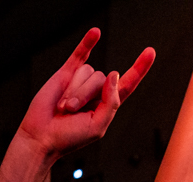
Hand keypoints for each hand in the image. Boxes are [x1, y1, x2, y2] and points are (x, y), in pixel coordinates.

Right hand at [17, 29, 154, 158]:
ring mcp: (81, 81)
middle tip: (70, 111)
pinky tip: (95, 33)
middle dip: (84, 94)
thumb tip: (114, 75)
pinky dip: (87, 42)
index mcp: (107, 105)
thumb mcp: (97, 126)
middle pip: (101, 78)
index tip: (150, 52)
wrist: (42, 136)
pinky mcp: (66, 74)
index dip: (139, 69)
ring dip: (74, 90)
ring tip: (62, 106)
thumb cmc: (69, 137)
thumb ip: (111, 102)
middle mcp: (96, 91)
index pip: (127, 84)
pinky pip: (80, 54)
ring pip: (87, 71)